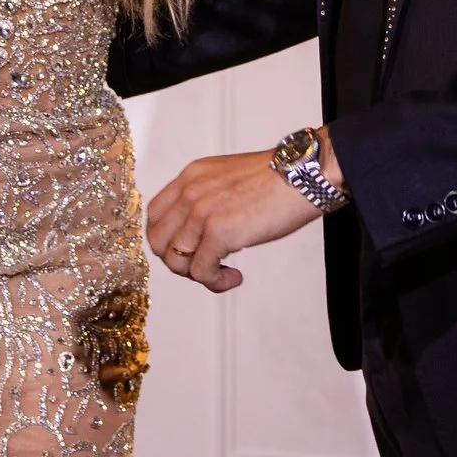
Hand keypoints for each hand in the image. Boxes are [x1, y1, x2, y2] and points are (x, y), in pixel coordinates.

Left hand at [144, 151, 322, 292]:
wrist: (302, 175)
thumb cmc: (276, 178)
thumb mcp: (227, 177)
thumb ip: (206, 197)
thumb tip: (200, 231)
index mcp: (190, 177)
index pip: (154, 215)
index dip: (165, 239)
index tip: (185, 249)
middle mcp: (190, 192)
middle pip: (158, 240)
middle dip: (178, 261)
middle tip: (203, 265)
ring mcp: (201, 212)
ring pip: (177, 260)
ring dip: (198, 275)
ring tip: (223, 273)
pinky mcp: (218, 232)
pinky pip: (201, 271)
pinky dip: (216, 282)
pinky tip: (235, 277)